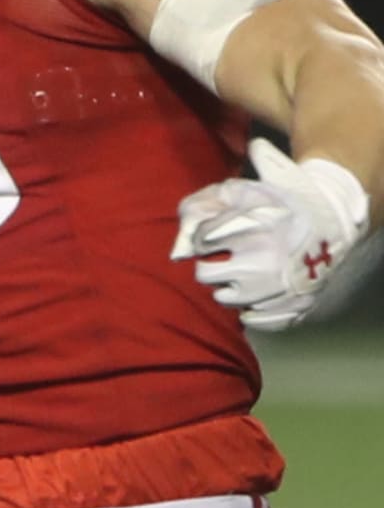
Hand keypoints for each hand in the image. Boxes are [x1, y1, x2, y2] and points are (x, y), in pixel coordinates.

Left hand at [172, 138, 369, 329]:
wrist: (329, 223)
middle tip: (225, 254)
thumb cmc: (272, 203)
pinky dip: (251, 304)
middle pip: (205, 274)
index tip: (211, 234)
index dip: (200, 237)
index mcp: (251, 226)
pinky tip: (261, 286)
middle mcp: (264, 260)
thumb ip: (198, 207)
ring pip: (224, 298)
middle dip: (209, 262)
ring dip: (228, 284)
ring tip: (245, 268)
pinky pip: (251, 317)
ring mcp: (278, 289)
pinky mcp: (292, 309)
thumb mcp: (236, 190)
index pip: (199, 241)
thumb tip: (179, 248)